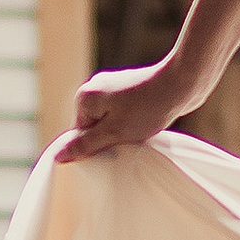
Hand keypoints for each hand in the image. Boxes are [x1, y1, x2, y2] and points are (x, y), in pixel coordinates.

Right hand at [53, 58, 196, 162]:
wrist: (181, 82)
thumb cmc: (147, 109)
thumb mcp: (113, 133)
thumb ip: (85, 145)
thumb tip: (57, 157)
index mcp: (85, 96)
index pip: (80, 134)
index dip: (97, 146)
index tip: (115, 148)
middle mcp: (94, 87)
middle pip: (94, 126)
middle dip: (109, 137)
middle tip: (129, 140)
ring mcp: (112, 85)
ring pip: (109, 120)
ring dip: (121, 130)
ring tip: (140, 129)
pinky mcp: (128, 87)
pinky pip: (121, 112)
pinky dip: (130, 121)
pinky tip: (145, 122)